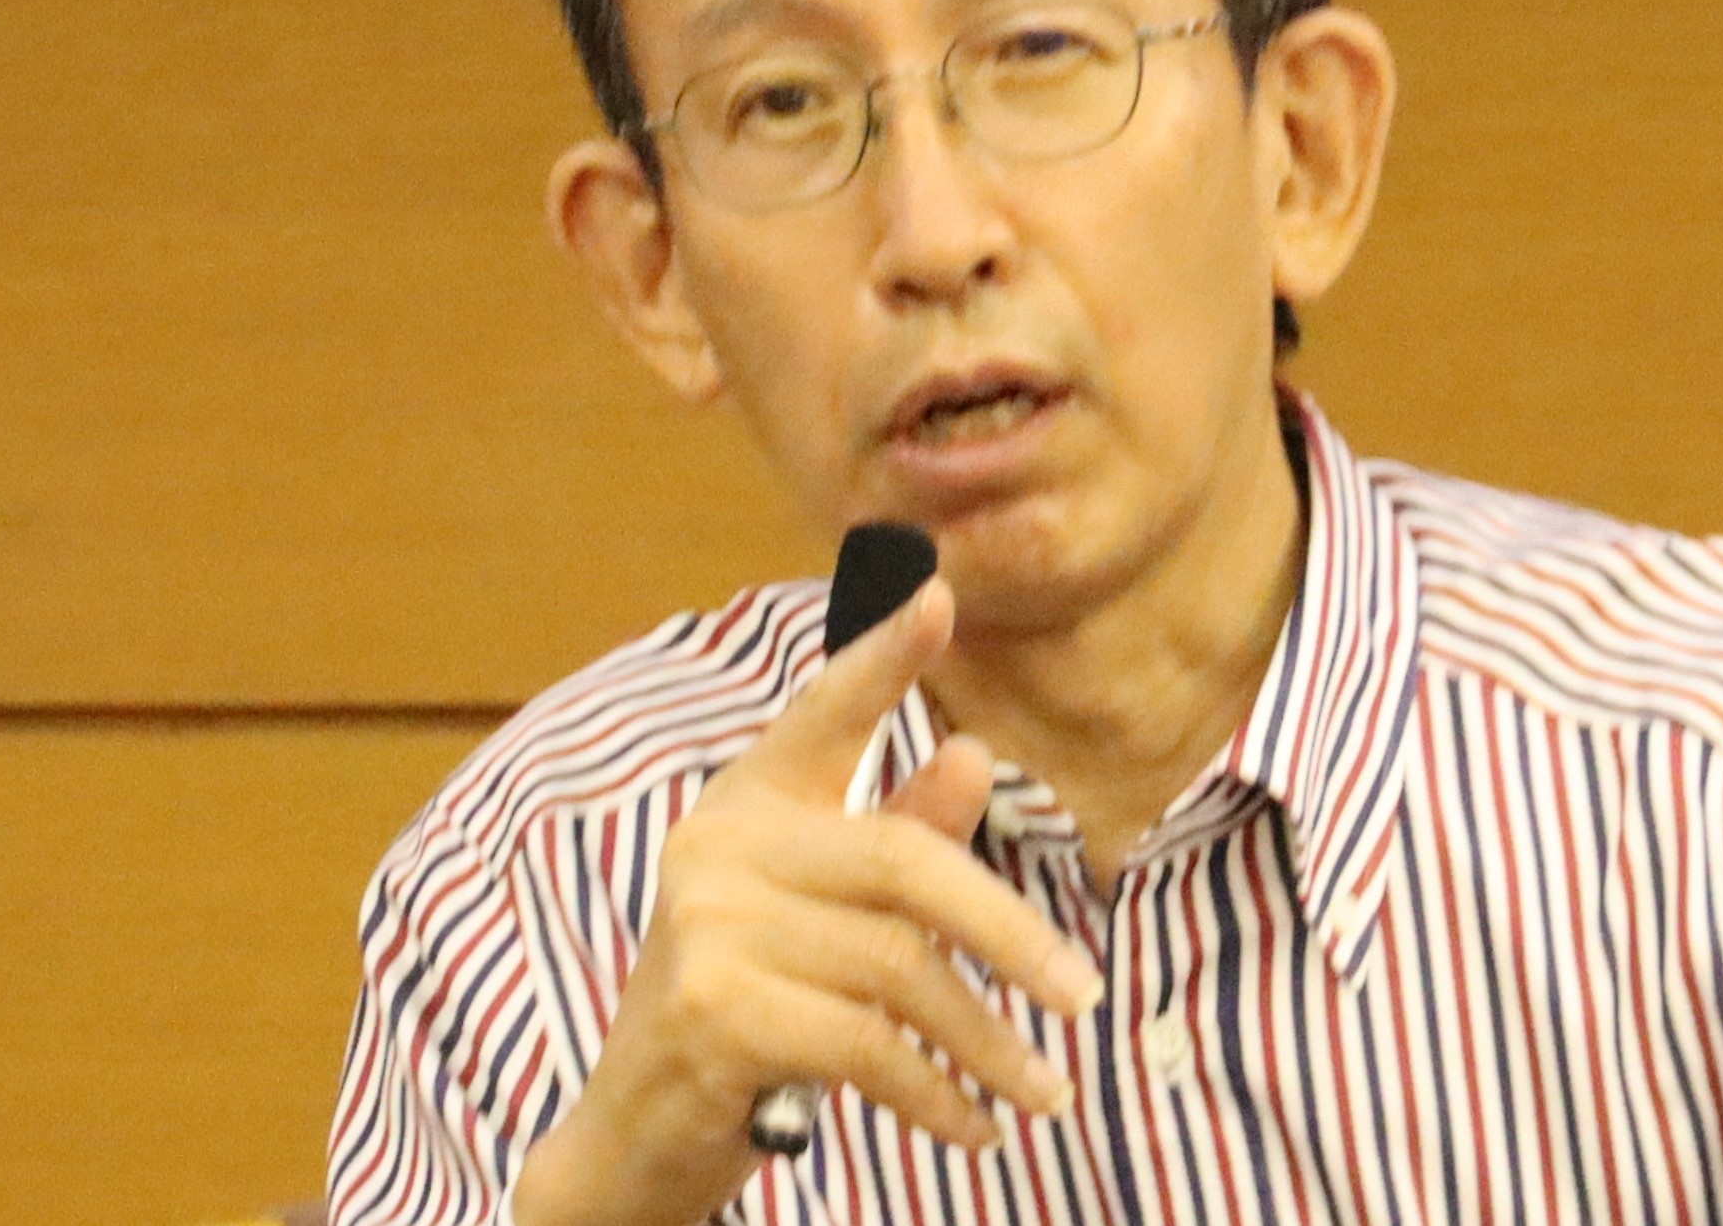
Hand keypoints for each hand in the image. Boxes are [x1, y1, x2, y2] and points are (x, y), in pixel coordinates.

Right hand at [509, 580, 1105, 1225]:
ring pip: (896, 966)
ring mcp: (706, 924)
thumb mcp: (829, 917)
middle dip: (1009, 934)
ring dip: (985, 1041)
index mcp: (751, 799)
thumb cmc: (752, 1005)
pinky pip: (864, 1046)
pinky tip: (973, 1124)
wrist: (637, 1130)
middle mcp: (719, 843)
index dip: (881, 655)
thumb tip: (975, 756)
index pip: (823, 712)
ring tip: (1044, 1090)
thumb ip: (899, 839)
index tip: (939, 592)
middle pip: (901, 862)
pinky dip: (936, 1093)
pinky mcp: (710, 1010)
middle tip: (1084, 995)